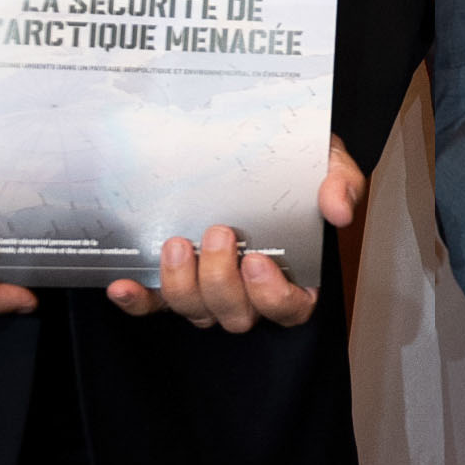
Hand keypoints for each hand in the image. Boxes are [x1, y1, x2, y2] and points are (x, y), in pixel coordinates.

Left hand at [105, 135, 357, 328]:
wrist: (258, 148)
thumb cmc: (295, 165)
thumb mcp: (328, 164)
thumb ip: (340, 183)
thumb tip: (339, 209)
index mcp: (294, 274)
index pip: (289, 309)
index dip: (272, 296)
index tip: (258, 261)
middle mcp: (249, 291)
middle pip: (236, 316)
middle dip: (222, 282)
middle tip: (217, 235)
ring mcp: (208, 289)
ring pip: (196, 312)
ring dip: (183, 285)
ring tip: (178, 244)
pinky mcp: (172, 280)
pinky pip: (153, 305)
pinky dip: (138, 301)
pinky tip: (123, 284)